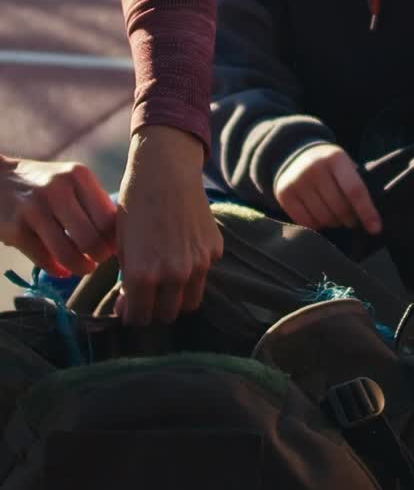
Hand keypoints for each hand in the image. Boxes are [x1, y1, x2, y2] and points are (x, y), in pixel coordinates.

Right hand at [0, 154, 115, 276]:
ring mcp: (34, 209)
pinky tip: (62, 269)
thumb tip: (119, 239)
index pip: (108, 218)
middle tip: (98, 260)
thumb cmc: (44, 185)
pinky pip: (44, 260)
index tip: (113, 247)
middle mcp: (57, 189)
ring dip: (80, 267)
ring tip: (84, 267)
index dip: (113, 239)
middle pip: (91, 238)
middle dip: (99, 257)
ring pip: (68, 253)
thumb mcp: (70, 181)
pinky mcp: (15, 229)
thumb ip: (94, 203)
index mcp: (78, 175)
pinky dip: (57, 269)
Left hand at [115, 126, 222, 325]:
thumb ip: (127, 278)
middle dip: (155, 310)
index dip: (131, 315)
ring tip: (167, 280)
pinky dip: (194, 272)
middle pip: (166, 316)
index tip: (129, 306)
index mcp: (143, 274)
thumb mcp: (122, 243)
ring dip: (177, 298)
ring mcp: (198, 263)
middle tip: (148, 296)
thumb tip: (130, 303)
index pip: (139, 318)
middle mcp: (173, 274)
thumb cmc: (135, 203)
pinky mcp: (215, 250)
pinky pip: (204, 275)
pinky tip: (183, 250)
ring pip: (190, 302)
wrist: (166, 170)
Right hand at [274, 145, 381, 235]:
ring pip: (323, 217)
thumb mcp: (344, 165)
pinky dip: (316, 225)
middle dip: (350, 219)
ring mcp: (298, 180)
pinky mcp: (284, 194)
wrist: (294, 155)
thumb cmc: (328, 165)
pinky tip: (319, 216)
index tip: (375, 228)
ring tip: (335, 216)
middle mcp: (315, 167)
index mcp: (336, 158)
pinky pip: (306, 222)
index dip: (367, 212)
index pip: (355, 190)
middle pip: (339, 207)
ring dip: (334, 223)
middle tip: (351, 219)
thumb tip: (372, 217)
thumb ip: (356, 185)